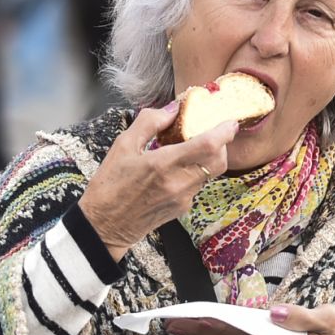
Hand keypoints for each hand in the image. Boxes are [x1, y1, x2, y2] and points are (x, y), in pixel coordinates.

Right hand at [77, 105, 240, 259]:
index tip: (229, 122)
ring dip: (208, 158)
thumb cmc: (110, 185)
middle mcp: (178, 183)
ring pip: (210, 173)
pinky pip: (198, 185)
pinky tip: (178, 167)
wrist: (105, 225)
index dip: (224, 132)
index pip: (208, 146)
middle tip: (212, 133)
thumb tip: (172, 109)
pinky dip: (196, 172)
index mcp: (163, 164)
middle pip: (219, 161)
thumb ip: (149, 123)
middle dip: (221, 144)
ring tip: (191, 148)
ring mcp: (183, 198)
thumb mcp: (122, 146)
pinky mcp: (182, 208)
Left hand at [167, 302, 334, 334]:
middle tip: (170, 322)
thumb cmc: (333, 332)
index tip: (196, 317)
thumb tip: (273, 313)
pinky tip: (200, 323)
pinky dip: (214, 329)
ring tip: (176, 323)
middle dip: (197, 329)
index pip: (239, 332)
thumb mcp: (326, 322)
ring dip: (200, 330)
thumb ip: (302, 318)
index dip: (217, 325)